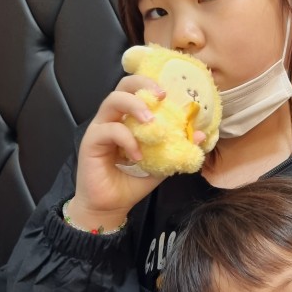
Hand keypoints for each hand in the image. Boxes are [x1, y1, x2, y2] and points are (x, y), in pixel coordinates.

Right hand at [67, 75, 166, 229]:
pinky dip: (127, 139)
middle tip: (160, 96)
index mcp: (128, 119)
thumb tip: (200, 135)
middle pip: (122, 87)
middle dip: (142, 85)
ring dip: (135, 106)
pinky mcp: (91, 142)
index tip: (169, 93)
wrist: (110, 207)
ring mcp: (100, 128)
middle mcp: (112, 119)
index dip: (151, 85)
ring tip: (151, 122)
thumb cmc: (131, 182)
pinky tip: (137, 155)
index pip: (136, 90)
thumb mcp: (161, 164)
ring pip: (112, 101)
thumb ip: (177, 148)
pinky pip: (109, 130)